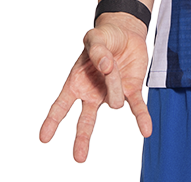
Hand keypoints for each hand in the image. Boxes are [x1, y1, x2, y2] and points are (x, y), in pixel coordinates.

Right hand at [39, 14, 150, 162]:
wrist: (126, 32)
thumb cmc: (104, 36)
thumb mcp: (95, 37)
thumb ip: (98, 51)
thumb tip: (105, 66)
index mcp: (77, 82)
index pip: (62, 104)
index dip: (53, 120)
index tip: (44, 137)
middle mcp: (93, 93)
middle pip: (86, 120)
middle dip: (82, 138)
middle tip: (79, 157)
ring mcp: (112, 93)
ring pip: (114, 100)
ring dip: (115, 83)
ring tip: (113, 62)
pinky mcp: (131, 89)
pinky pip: (137, 107)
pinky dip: (142, 118)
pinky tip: (146, 130)